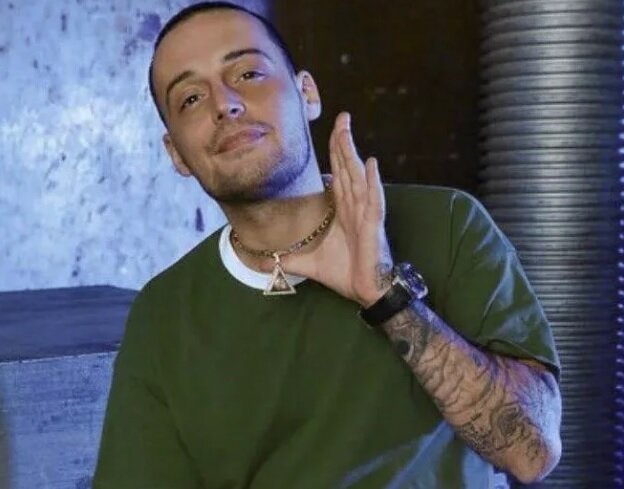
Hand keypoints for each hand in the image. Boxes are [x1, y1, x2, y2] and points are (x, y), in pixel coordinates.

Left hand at [281, 112, 393, 306]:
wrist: (363, 290)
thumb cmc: (343, 272)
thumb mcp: (307, 262)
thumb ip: (287, 258)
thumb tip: (262, 261)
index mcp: (341, 210)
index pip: (337, 175)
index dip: (334, 153)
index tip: (329, 132)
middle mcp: (354, 206)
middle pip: (347, 168)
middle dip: (342, 142)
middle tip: (341, 117)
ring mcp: (364, 214)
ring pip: (357, 177)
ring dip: (352, 153)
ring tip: (346, 130)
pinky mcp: (372, 225)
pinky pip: (373, 200)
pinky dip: (372, 182)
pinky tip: (370, 163)